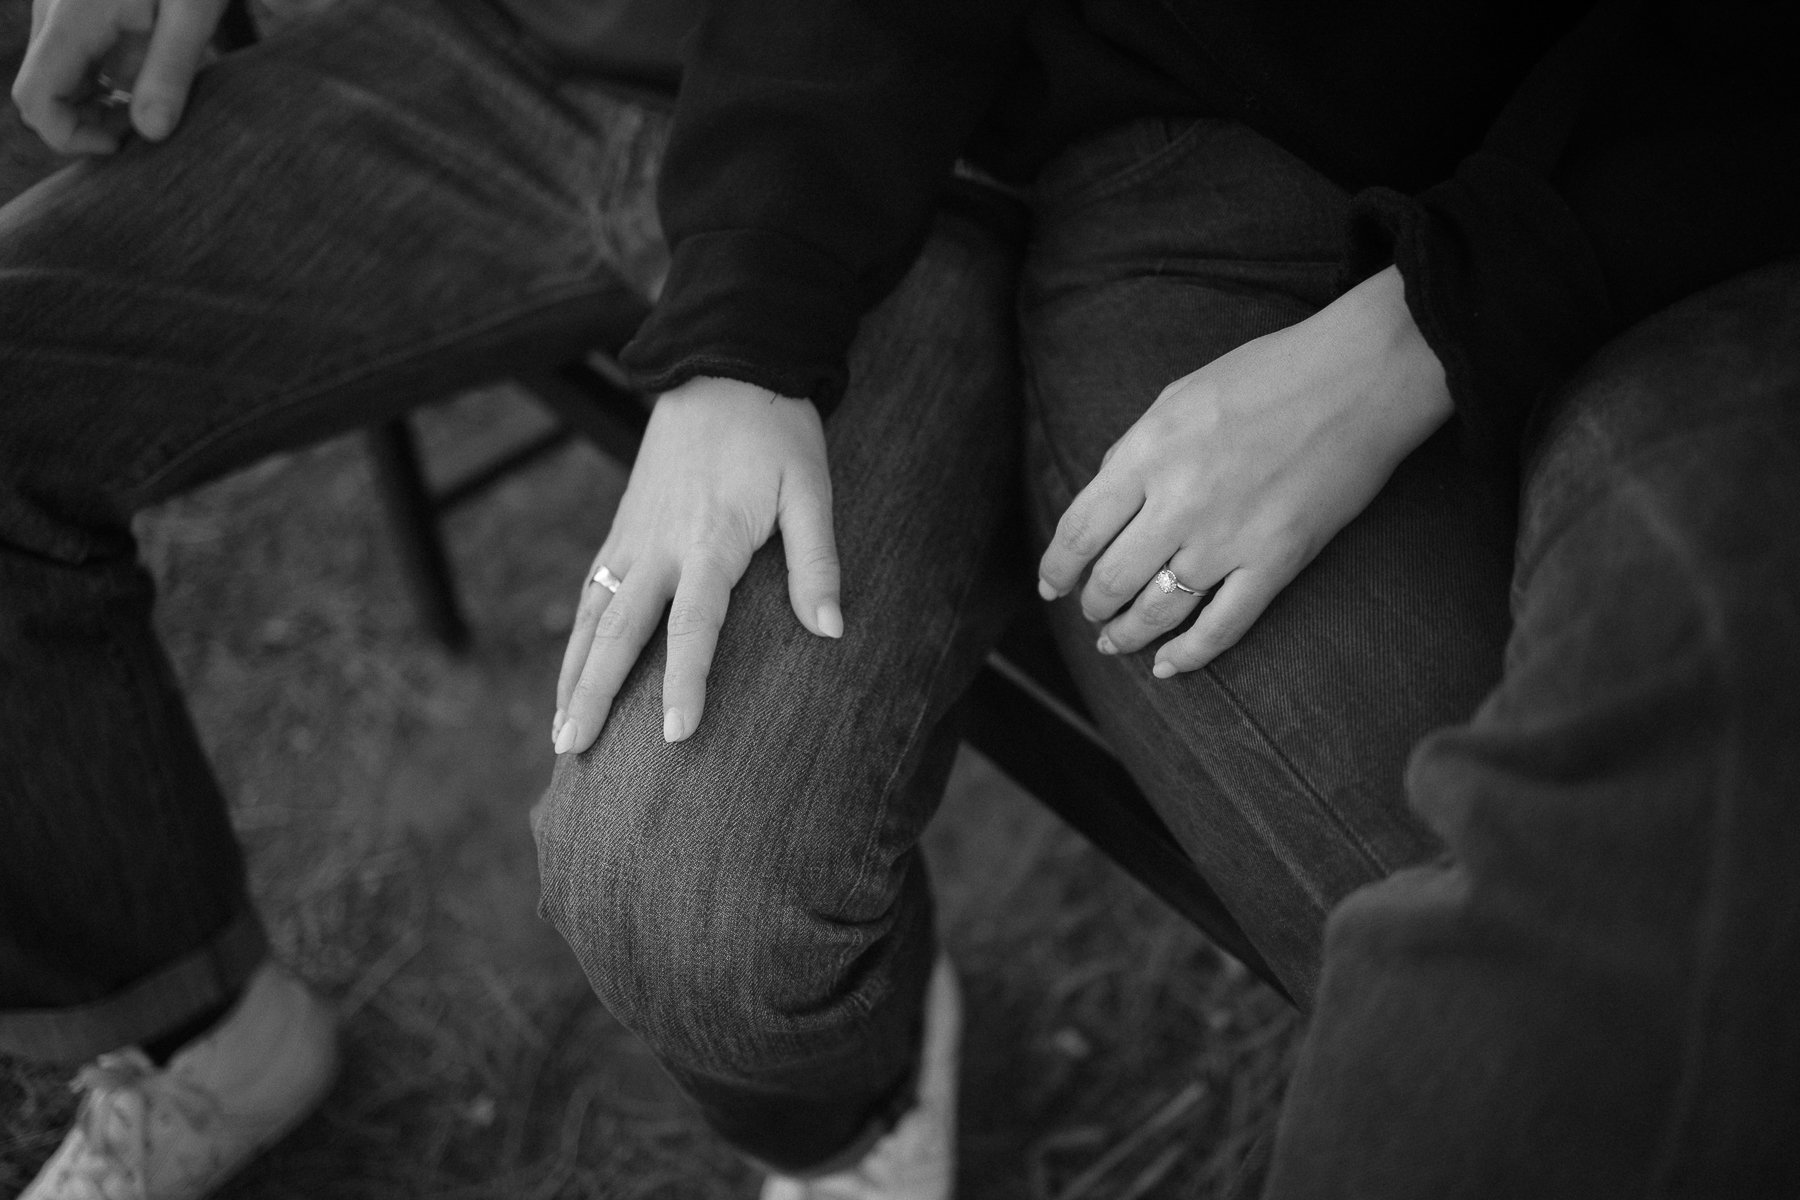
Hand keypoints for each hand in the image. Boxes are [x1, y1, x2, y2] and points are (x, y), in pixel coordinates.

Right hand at [12, 0, 227, 153]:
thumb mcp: (192, 15)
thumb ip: (170, 72)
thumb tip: (151, 134)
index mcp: (71, 20)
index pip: (35, 97)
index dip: (70, 136)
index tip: (123, 143)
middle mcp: (53, 15)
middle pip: (44, 90)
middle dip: (88, 122)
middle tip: (148, 127)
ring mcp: (61, 8)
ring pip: (60, 74)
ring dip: (98, 102)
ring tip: (156, 103)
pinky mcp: (79, 4)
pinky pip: (77, 52)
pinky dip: (106, 77)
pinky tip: (151, 76)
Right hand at [554, 376, 841, 752]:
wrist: (723, 368)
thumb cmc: (776, 431)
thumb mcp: (811, 489)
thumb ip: (817, 561)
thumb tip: (831, 630)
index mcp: (709, 542)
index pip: (692, 627)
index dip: (684, 683)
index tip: (675, 734)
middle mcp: (659, 547)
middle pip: (619, 633)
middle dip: (595, 696)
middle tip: (574, 752)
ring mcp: (633, 538)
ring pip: (592, 619)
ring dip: (573, 677)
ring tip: (559, 735)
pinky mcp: (622, 529)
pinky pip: (590, 593)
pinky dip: (575, 640)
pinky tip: (570, 675)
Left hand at [1036, 266, 1452, 676]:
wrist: (1362, 377)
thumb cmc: (1269, 375)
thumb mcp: (1178, 397)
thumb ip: (1136, 452)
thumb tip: (1105, 504)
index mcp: (1148, 454)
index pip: (1078, 531)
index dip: (1056, 568)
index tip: (1050, 586)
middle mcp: (1179, 501)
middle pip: (1111, 578)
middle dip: (1092, 604)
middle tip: (1091, 611)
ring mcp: (1228, 538)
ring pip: (1157, 611)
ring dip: (1127, 634)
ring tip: (1116, 641)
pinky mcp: (1276, 562)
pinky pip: (1221, 628)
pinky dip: (1189, 656)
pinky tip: (1168, 666)